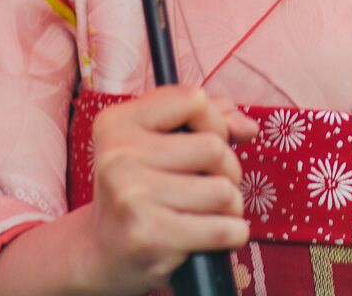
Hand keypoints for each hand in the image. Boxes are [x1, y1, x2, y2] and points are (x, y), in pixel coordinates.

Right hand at [0, 85, 257, 295]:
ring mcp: (131, 196)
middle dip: (228, 168)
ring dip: (231, 205)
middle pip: (214, 147)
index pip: (193, 99)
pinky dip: (233, 233)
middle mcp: (118, 156)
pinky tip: (215, 234)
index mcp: (117, 123)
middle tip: (209, 184)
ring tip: (209, 212)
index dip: (215, 121)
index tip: (208, 141)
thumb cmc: (142, 189)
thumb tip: (248, 128)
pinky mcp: (149, 236)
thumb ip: (208, 121)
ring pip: (223, 190)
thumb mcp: (160, 143)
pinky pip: (223, 229)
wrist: (103, 253)